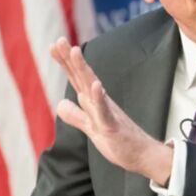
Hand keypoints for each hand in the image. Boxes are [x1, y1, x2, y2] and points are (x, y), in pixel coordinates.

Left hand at [49, 37, 172, 184]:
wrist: (141, 155)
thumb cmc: (118, 140)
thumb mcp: (91, 128)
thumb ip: (76, 115)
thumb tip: (61, 104)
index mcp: (94, 102)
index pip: (77, 78)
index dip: (65, 62)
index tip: (54, 45)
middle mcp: (100, 102)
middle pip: (82, 77)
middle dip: (70, 59)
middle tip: (60, 40)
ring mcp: (107, 112)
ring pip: (92, 88)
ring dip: (84, 69)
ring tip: (75, 52)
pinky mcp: (112, 126)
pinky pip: (104, 111)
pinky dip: (99, 97)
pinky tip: (95, 85)